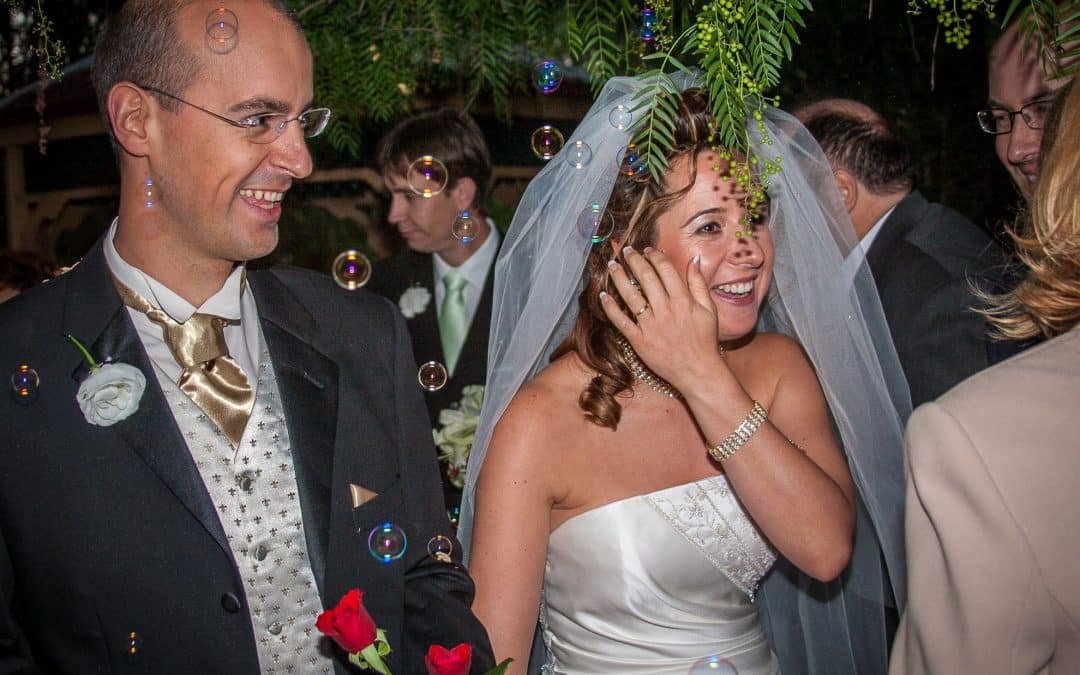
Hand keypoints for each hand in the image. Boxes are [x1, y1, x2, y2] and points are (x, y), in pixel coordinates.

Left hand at [600, 246, 725, 391]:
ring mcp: (651, 326)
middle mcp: (665, 310)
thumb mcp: (709, 310)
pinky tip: (603, 295)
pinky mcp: (639, 341)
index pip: (664, 270)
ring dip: (619, 278)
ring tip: (612, 265)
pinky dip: (611, 308)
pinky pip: (621, 321)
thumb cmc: (706, 341)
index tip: (647, 250)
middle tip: (626, 251)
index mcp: (683, 300)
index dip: (654, 256)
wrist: (698, 372)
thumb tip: (694, 259)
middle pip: (645, 278)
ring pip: (631, 296)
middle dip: (634, 260)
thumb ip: (699, 283)